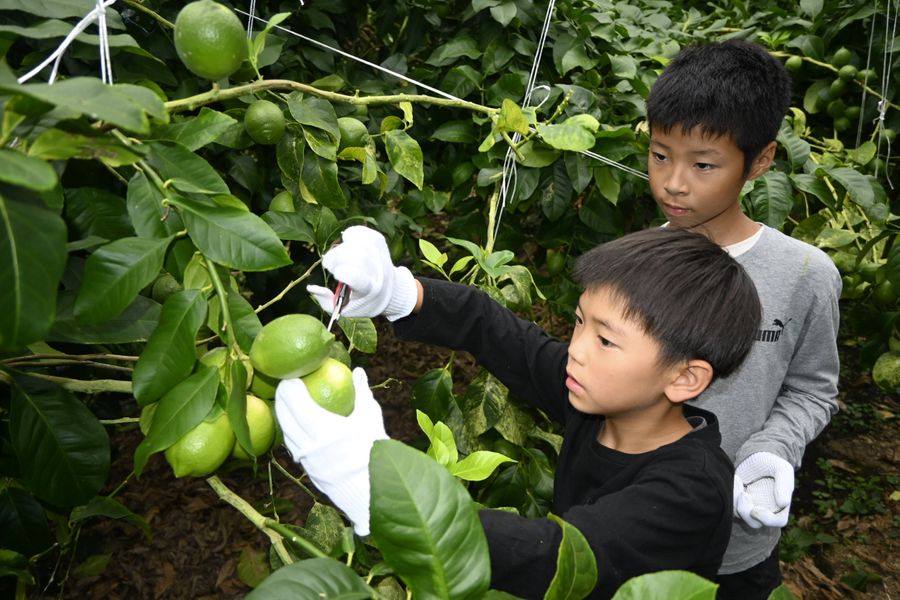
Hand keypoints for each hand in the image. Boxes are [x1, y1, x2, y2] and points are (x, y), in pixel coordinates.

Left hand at [274, 367, 387, 535]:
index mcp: (324, 429)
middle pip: (286, 418)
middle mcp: (310, 445)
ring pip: (287, 434)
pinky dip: (290, 432)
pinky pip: (293, 446)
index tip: (290, 377)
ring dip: (283, 416)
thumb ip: (362, 392)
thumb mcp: (370, 417)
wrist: (370, 487)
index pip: (298, 404)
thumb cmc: (372, 448)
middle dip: (282, 399)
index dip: (290, 389)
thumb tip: (358, 371)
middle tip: (283, 384)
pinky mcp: (308, 469)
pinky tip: (293, 425)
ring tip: (285, 403)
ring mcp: (307, 459)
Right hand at [307, 226, 417, 320]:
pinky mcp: (378, 240)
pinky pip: (358, 231)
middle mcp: (377, 270)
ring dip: (341, 249)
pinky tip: (348, 246)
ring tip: (341, 258)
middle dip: (337, 258)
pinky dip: (348, 236)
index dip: (342, 272)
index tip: (337, 274)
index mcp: (370, 289)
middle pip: (356, 257)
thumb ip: (326, 301)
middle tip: (333, 267)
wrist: (391, 289)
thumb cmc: (364, 300)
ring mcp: (379, 253)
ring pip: (355, 242)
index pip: (357, 277)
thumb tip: (311, 287)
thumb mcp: (347, 309)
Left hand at [733, 452, 794, 528]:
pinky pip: (731, 504)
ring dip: (735, 500)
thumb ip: (784, 485)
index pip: (778, 521)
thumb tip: (784, 503)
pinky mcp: (737, 500)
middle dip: (745, 511)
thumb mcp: (782, 469)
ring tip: (737, 479)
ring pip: (740, 514)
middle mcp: (765, 509)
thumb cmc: (772, 463)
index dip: (767, 520)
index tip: (756, 510)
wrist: (755, 456)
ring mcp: (750, 506)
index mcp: (780, 505)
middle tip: (742, 494)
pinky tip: (736, 479)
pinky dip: (731, 494)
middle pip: (754, 523)